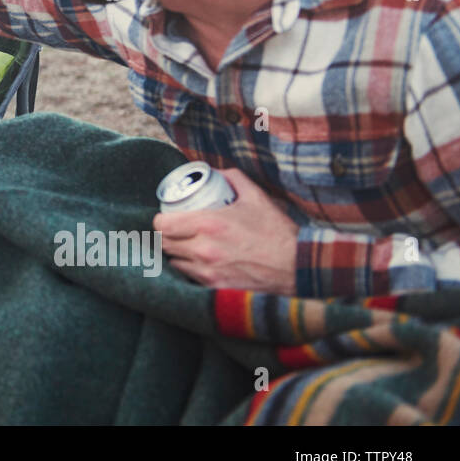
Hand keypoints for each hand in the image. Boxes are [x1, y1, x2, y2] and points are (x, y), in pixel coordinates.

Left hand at [154, 168, 299, 293]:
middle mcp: (203, 249)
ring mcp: (208, 272)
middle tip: (176, 232)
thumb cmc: (277, 233)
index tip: (167, 218)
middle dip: (167, 236)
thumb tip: (215, 171)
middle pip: (164, 244)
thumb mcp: (257, 198)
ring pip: (174, 262)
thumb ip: (234, 179)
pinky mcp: (214, 289)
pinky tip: (199, 265)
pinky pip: (190, 278)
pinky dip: (190, 271)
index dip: (161, 220)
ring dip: (177, 254)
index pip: (163, 224)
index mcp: (209, 224)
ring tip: (187, 248)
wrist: (298, 268)